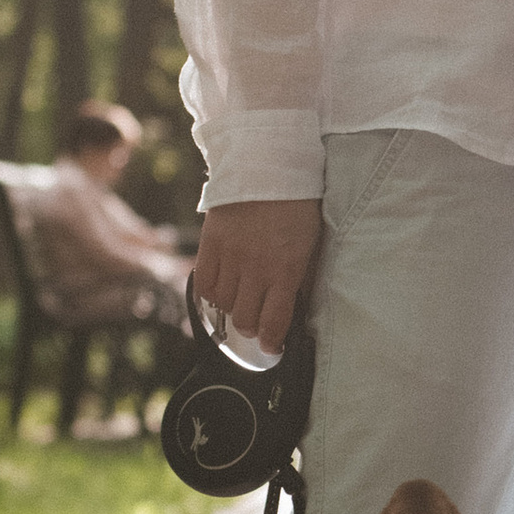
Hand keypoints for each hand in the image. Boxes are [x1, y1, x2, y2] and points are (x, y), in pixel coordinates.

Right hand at [192, 198, 320, 354]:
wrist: (267, 166)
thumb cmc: (296, 204)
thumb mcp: (309, 243)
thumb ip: (299, 276)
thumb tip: (294, 306)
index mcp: (286, 269)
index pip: (275, 322)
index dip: (272, 343)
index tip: (272, 347)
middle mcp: (256, 268)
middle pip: (245, 319)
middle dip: (251, 329)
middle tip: (256, 324)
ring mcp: (231, 256)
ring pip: (223, 305)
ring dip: (232, 309)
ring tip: (240, 302)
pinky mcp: (211, 244)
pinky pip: (204, 284)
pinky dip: (211, 294)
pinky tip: (221, 291)